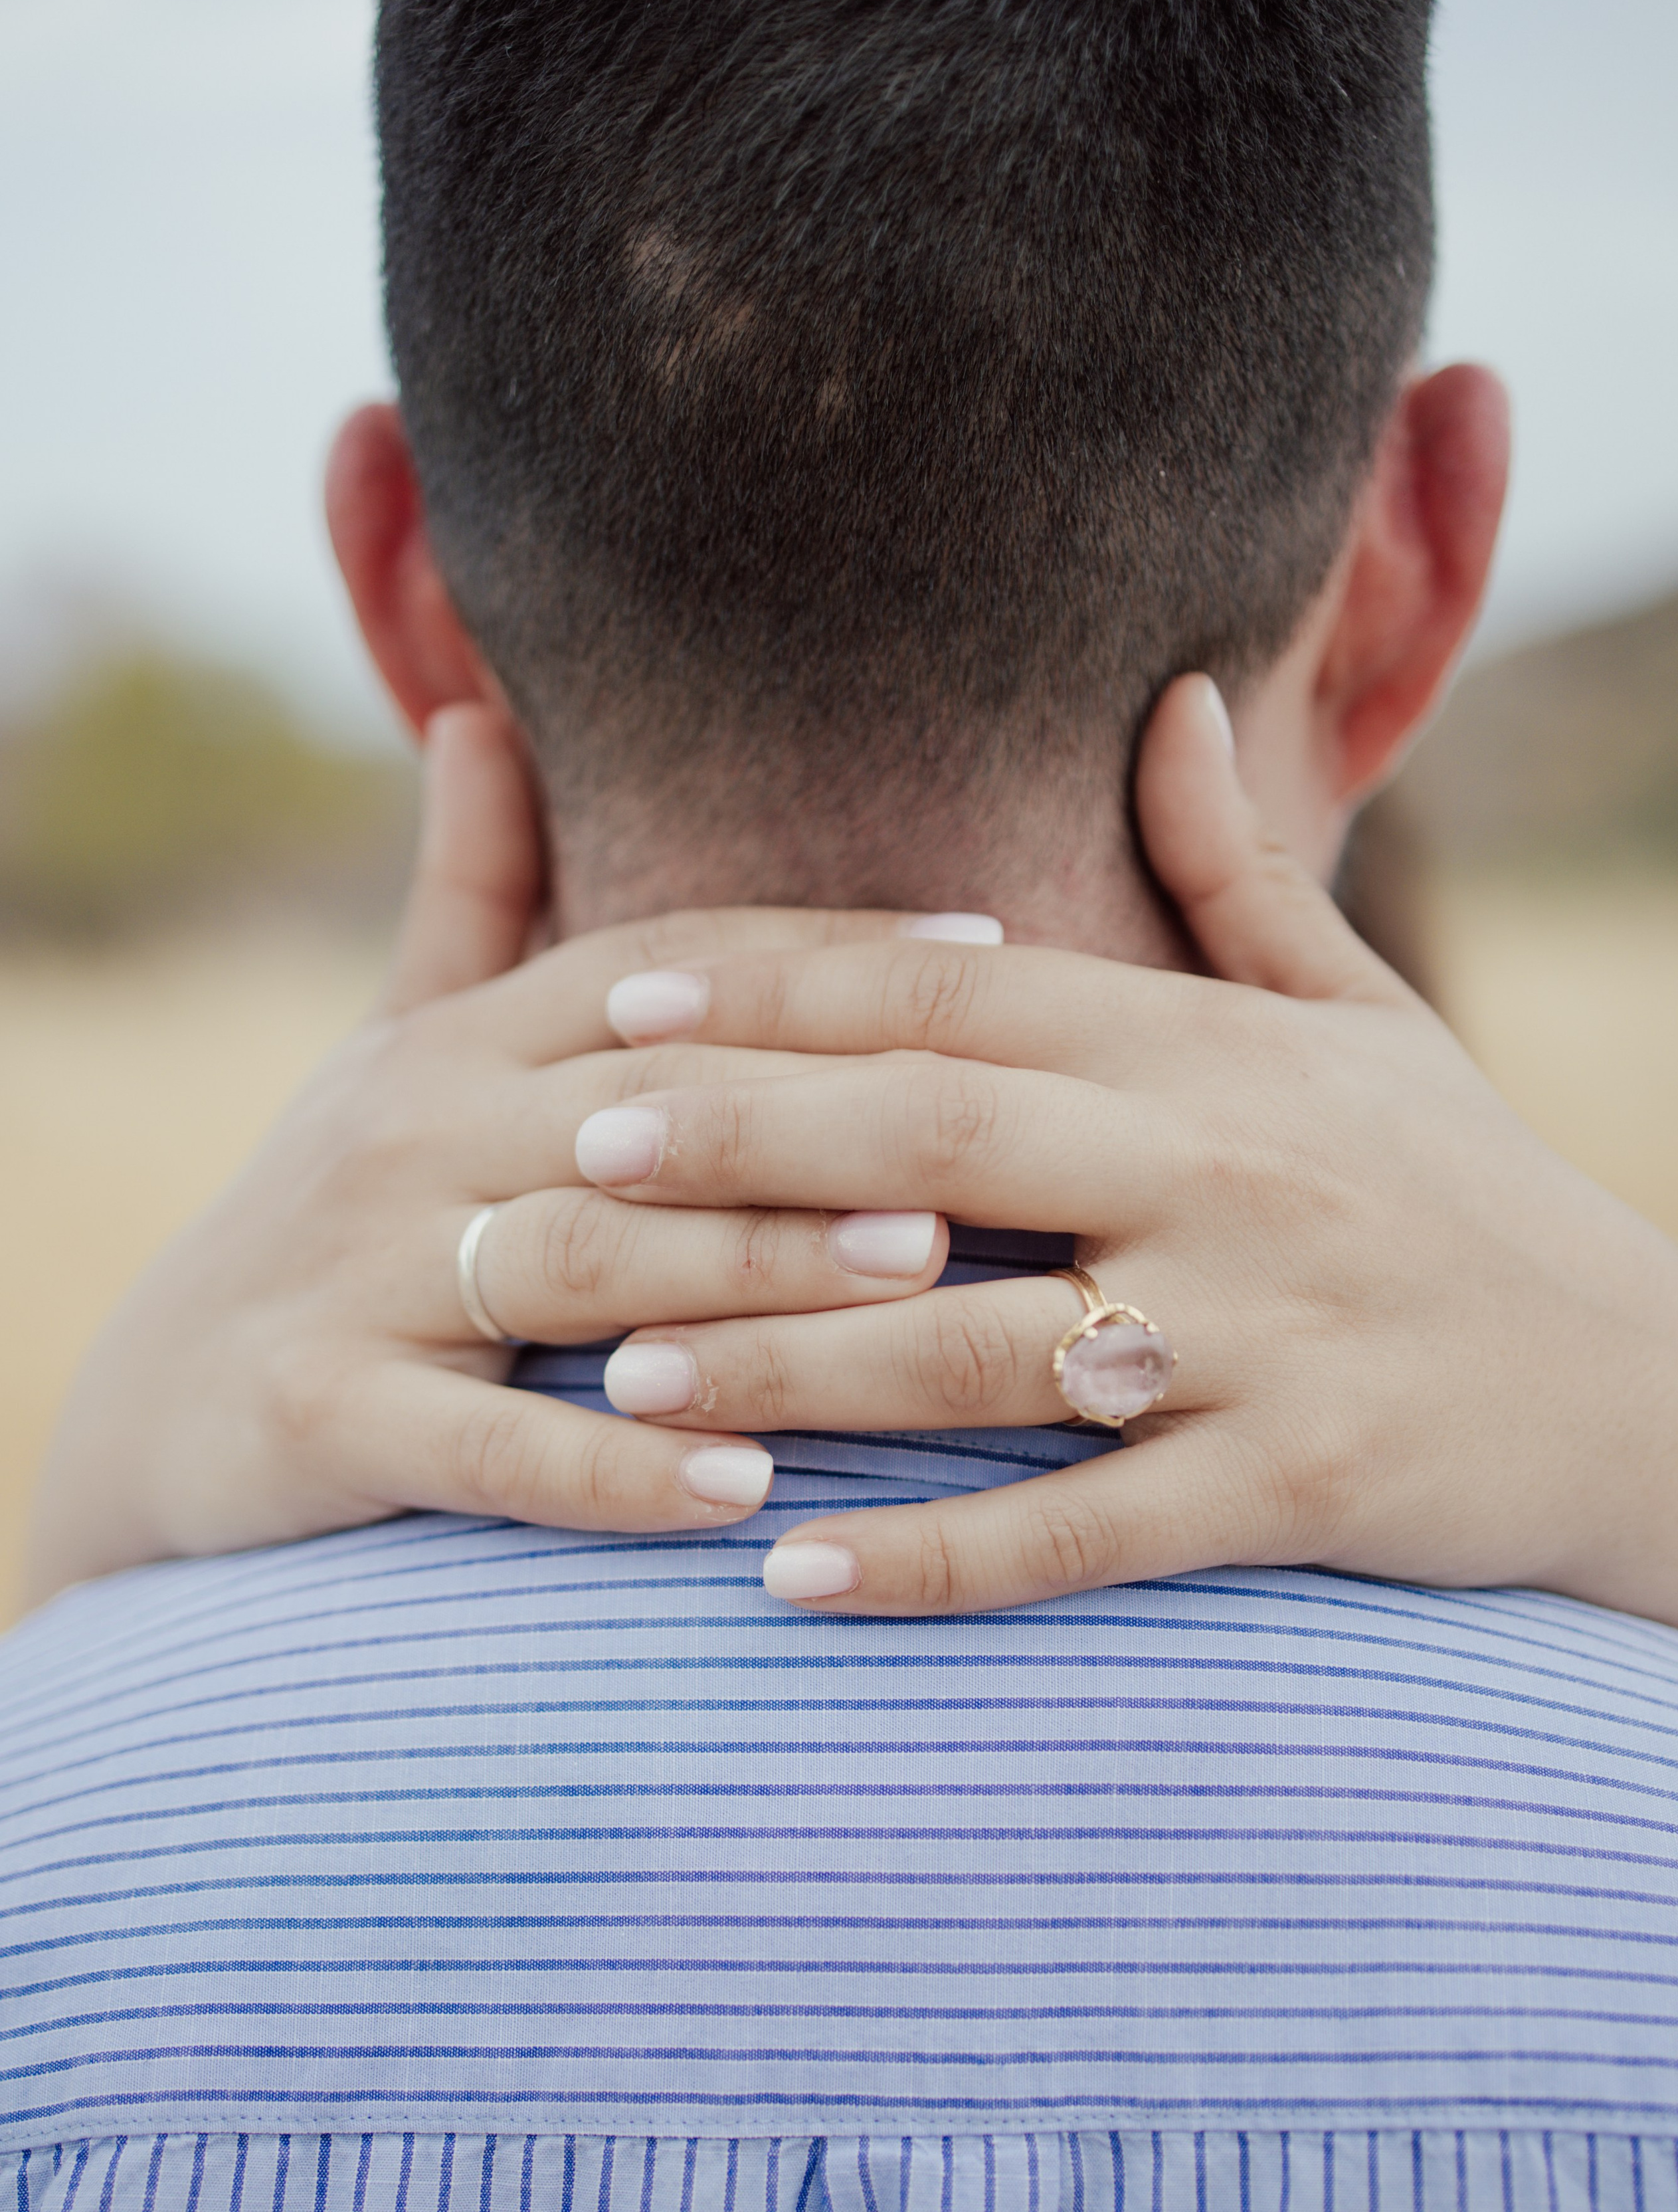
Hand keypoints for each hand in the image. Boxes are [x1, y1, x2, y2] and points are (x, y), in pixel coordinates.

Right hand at [22, 706, 953, 1602]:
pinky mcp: (323, 1412)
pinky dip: (614, 1471)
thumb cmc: (330, 1212)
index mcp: (459, 1044)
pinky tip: (743, 1493)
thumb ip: (464, 901)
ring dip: (750, 1264)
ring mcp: (361, 1272)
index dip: (818, 953)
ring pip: (582, 1256)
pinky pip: (489, 1448)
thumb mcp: (390, 1047)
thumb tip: (478, 718)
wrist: (152, 1399)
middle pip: (644, 1103)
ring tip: (912, 1276)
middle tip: (992, 1127)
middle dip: (819, 1110)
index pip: (658, 970)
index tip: (985, 949)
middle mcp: (414, 1133)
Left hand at [578, 677, 1677, 1632]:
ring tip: (622, 1382)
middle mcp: (1225, 1177)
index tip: (622, 993)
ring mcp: (1259, 1339)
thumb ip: (1244, 870)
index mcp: (1214, 1053)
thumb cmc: (1471, 1194)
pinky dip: (934, 1560)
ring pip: (981, 1349)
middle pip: (935, 1142)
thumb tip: (1175, 699)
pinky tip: (790, 1580)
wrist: (1651, 1387)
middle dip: (736, 1148)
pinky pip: (1084, 1534)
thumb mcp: (1369, 1017)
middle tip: (564, 1166)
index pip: (961, 993)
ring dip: (789, 1367)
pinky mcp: (1295, 1488)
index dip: (782, 986)